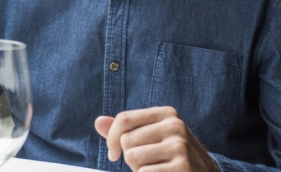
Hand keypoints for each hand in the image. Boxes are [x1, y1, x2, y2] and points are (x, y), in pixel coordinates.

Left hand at [94, 106, 219, 171]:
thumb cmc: (172, 157)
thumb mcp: (152, 137)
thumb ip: (126, 129)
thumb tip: (98, 122)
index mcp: (167, 114)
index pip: (124, 119)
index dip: (111, 138)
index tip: (113, 152)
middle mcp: (175, 126)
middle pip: (127, 141)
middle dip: (130, 157)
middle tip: (148, 164)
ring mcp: (180, 147)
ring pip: (133, 158)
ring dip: (138, 170)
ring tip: (156, 170)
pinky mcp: (182, 168)